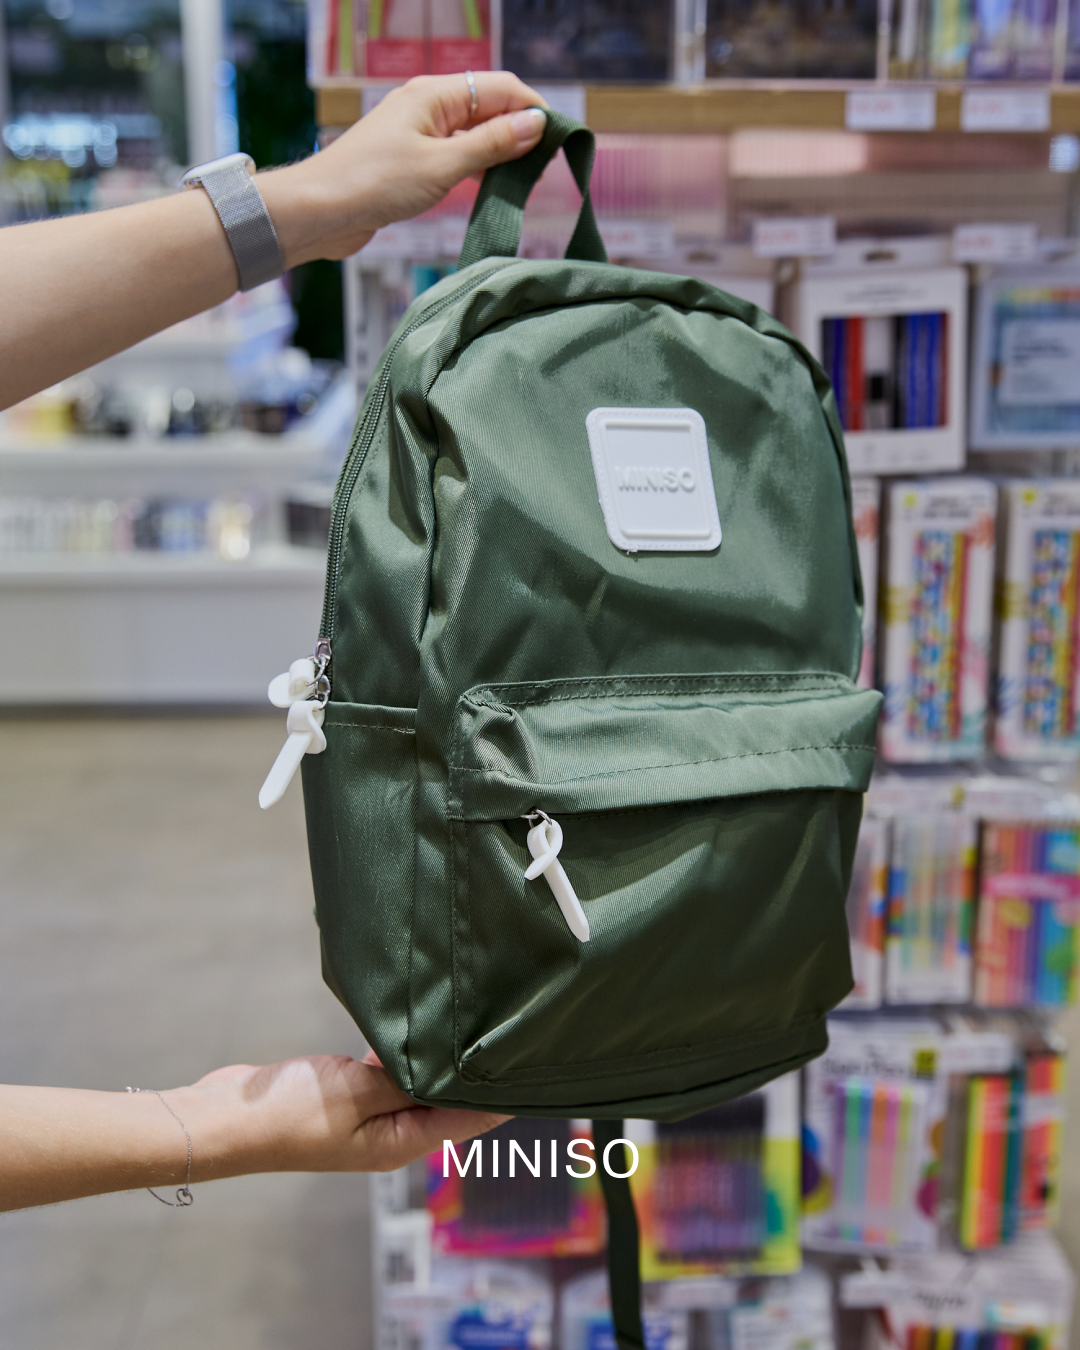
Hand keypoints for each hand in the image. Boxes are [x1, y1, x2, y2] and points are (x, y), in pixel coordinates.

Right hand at [181, 1054, 508, 1176]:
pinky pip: (388, 1072)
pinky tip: (411, 1027)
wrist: (226, 1121)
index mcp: (401, 1143)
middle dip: (474, 1072)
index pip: (470, 1120)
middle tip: (506, 1032)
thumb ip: (405, 1076)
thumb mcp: (357, 1091)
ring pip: (418, 1083)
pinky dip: (403, 1052)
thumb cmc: (290, 1112)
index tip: (536, 1070)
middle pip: (447, 1102)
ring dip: (436, 1058)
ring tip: (466, 1023)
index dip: (505, 1097)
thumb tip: (449, 1065)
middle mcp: (391, 1133)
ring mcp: (367, 1115)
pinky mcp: (346, 1095)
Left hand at [258, 72, 548, 267]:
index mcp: (435, 95)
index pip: (500, 88)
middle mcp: (428, 107)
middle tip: (543, 168)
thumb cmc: (376, 183)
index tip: (558, 140)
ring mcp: (419, 134)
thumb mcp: (443, 165)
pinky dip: (476, 169)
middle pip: (489, 109)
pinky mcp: (411, 161)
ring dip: (498, 154)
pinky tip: (488, 190)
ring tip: (521, 182)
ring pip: (473, 135)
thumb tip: (534, 124)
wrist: (322, 211)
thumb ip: (491, 145)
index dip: (533, 109)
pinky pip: (456, 157)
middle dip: (519, 132)